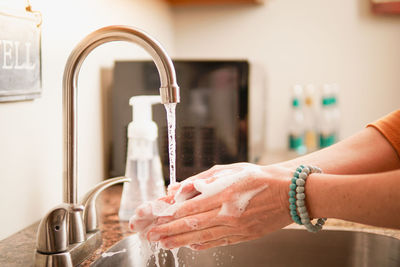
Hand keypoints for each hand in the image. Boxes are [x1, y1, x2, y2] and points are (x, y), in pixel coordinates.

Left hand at [146, 163, 292, 249]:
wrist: (292, 193)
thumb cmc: (263, 177)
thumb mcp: (233, 170)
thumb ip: (206, 179)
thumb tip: (182, 187)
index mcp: (226, 193)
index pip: (190, 206)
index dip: (170, 214)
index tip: (155, 218)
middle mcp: (230, 213)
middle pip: (192, 224)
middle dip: (169, 230)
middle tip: (152, 235)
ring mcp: (238, 227)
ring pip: (203, 236)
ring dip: (180, 241)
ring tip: (164, 243)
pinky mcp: (245, 236)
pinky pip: (220, 242)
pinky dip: (203, 245)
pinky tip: (191, 246)